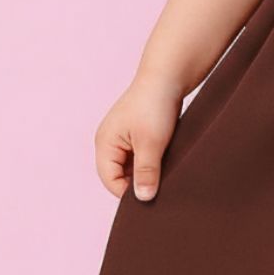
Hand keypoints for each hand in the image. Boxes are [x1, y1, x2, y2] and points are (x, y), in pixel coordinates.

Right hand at [93, 71, 185, 200]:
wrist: (169, 76)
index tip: (152, 198)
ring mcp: (123, 136)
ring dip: (148, 170)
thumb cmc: (155, 106)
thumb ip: (146, 172)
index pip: (110, 181)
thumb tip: (143, 199)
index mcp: (105, 144)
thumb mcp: (151, 143)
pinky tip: (167, 160)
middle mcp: (110, 141)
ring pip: (133, 165)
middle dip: (138, 182)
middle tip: (161, 187)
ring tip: (165, 172)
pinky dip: (153, 160)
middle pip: (120, 175)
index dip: (129, 192)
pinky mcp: (138, 132)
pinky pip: (142, 154)